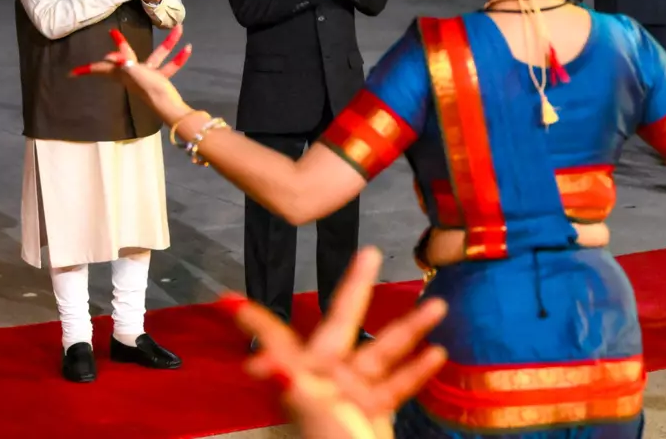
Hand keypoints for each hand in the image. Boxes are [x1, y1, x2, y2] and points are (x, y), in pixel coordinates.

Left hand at [69, 25, 193, 122]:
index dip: (87, 70)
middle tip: (113, 33)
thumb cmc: (149, 90)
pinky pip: (170, 66)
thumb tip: (111, 56)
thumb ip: (125, 63)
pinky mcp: (161, 80)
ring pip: (158, 56)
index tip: (72, 73)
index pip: (101, 69)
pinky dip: (179, 58)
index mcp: (123, 72)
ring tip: (179, 28)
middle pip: (125, 57)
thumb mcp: (136, 74)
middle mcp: (133, 74)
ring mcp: (148, 77)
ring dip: (169, 43)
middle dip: (122, 45)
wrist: (170, 107)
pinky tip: (188, 48)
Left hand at [222, 248, 447, 438]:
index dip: (254, 320)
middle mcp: (326, 376)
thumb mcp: (310, 413)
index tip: (228, 299)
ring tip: (438, 306)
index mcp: (303, 374)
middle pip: (343, 322)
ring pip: (383, 352)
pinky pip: (398, 385)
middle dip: (357, 287)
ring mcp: (352, 392)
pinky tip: (438, 353)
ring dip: (410, 329)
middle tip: (370, 252)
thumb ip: (291, 384)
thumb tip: (259, 361)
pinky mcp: (374, 410)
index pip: (276, 338)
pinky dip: (417, 371)